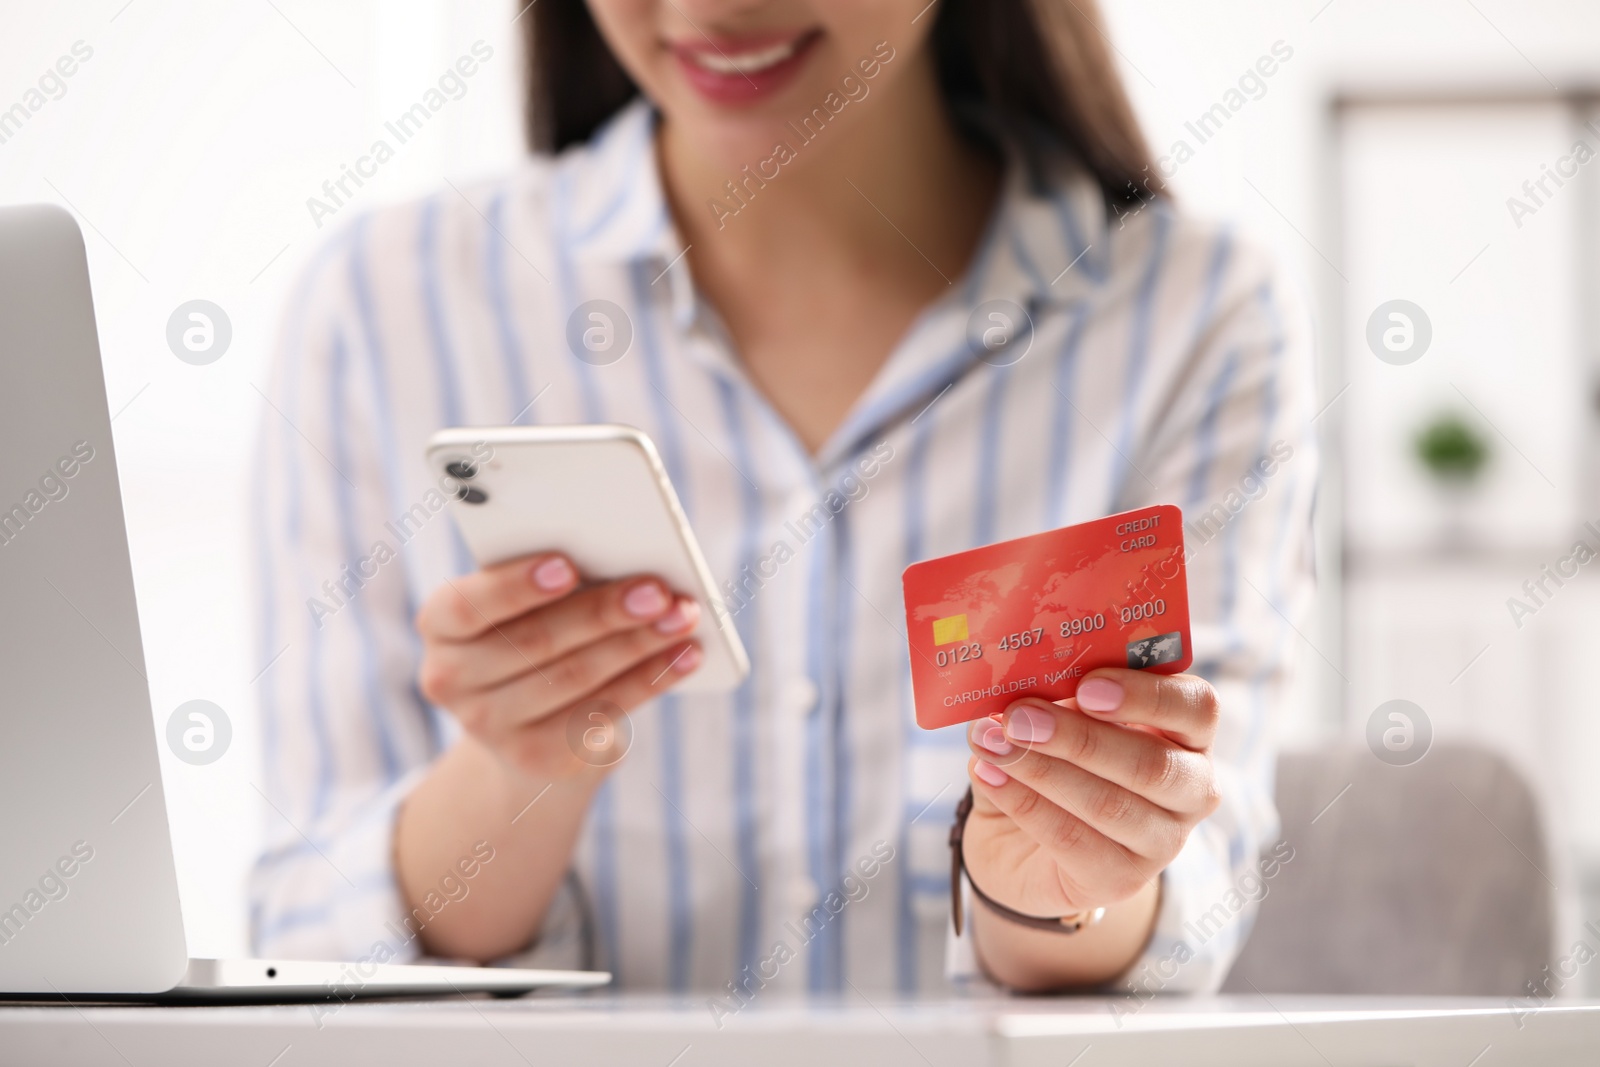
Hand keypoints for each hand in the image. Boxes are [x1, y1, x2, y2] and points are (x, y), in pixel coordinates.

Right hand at [415, 553, 702, 780]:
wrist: (524, 719)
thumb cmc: (533, 628)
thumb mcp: (526, 600)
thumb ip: (554, 576)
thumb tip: (624, 558)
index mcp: (440, 624)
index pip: (466, 605)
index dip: (515, 586)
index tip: (568, 565)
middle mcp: (450, 679)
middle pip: (535, 641)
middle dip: (604, 613)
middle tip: (657, 590)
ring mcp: (489, 726)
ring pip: (576, 677)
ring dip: (639, 644)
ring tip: (683, 616)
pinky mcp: (536, 757)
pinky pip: (601, 711)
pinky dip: (650, 679)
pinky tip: (686, 656)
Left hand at [962, 669, 1221, 919]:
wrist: (1021, 843)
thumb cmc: (1053, 760)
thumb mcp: (1056, 719)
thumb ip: (1050, 699)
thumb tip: (1011, 682)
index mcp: (1187, 732)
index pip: (1197, 708)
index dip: (1146, 695)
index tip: (1086, 686)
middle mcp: (1191, 788)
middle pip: (1153, 764)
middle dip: (1079, 737)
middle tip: (1018, 716)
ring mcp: (1163, 841)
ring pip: (1109, 804)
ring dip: (1042, 769)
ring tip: (992, 744)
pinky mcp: (1121, 879)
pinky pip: (1072, 839)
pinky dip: (1024, 802)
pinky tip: (989, 775)